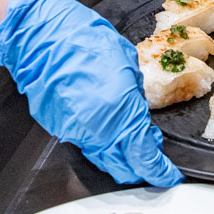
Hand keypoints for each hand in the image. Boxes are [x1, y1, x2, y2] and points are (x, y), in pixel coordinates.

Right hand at [0, 0, 182, 186]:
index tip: (169, 175)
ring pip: (103, 158)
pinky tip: (102, 127)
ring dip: (118, 156)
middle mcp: (99, 132)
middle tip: (151, 161)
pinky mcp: (59, 128)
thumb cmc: (86, 42)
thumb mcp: (127, 67)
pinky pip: (84, 143)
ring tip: (127, 142)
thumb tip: (138, 117)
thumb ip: (134, 100)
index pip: (145, 158)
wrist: (44, 37)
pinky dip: (97, 141)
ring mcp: (76, 133)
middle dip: (140, 169)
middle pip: (124, 168)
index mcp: (123, 115)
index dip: (160, 172)